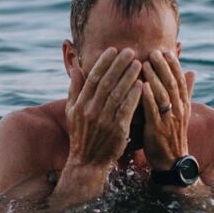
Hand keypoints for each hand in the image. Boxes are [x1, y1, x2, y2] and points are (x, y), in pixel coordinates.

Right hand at [64, 47, 143, 171]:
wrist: (88, 163)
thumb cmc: (81, 135)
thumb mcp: (72, 112)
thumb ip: (75, 89)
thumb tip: (77, 68)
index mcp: (80, 104)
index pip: (93, 78)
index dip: (104, 62)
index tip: (113, 49)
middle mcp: (90, 110)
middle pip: (106, 82)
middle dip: (119, 64)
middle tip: (130, 51)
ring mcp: (103, 120)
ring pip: (117, 93)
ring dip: (129, 76)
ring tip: (139, 63)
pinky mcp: (116, 130)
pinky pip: (126, 109)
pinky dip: (133, 96)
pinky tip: (141, 84)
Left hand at [141, 50, 194, 170]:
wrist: (171, 162)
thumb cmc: (172, 134)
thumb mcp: (182, 112)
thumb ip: (185, 91)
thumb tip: (191, 72)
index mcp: (184, 105)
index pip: (181, 80)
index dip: (174, 65)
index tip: (167, 51)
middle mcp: (179, 110)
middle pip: (172, 84)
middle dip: (163, 66)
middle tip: (153, 51)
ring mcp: (169, 120)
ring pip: (163, 95)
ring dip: (154, 78)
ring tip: (144, 63)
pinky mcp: (158, 130)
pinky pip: (154, 111)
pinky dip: (148, 97)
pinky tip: (141, 86)